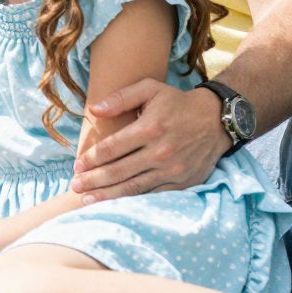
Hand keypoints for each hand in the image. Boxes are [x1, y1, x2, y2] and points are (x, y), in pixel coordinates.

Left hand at [71, 79, 226, 200]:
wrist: (216, 120)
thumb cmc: (177, 102)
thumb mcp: (150, 89)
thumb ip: (121, 98)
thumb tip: (94, 110)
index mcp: (150, 128)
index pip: (113, 148)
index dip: (92, 158)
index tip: (77, 165)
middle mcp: (161, 151)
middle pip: (119, 171)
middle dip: (93, 180)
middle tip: (75, 186)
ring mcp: (172, 170)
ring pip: (134, 187)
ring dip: (108, 195)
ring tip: (87, 199)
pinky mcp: (182, 182)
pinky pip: (152, 194)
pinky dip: (133, 200)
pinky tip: (116, 203)